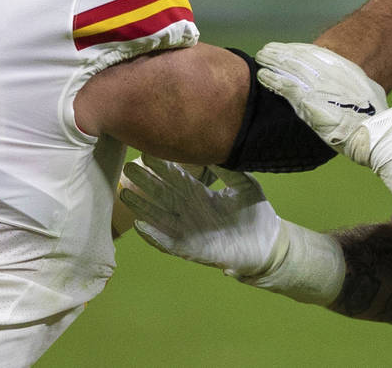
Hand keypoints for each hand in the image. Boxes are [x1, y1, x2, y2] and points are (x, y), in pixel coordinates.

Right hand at [120, 155, 281, 275]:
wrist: (268, 244)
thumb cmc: (256, 212)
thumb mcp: (243, 183)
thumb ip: (228, 167)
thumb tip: (215, 142)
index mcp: (200, 193)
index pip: (176, 176)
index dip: (162, 165)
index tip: (148, 150)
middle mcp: (189, 210)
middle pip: (161, 193)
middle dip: (144, 181)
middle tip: (127, 166)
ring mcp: (188, 230)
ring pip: (158, 216)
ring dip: (141, 206)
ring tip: (123, 192)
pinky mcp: (190, 250)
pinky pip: (166, 242)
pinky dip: (152, 235)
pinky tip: (139, 224)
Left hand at [255, 42, 391, 207]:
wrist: (373, 133)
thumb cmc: (374, 117)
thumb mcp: (367, 89)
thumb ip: (352, 82)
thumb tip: (349, 83)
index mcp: (342, 67)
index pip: (313, 53)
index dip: (296, 49)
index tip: (285, 48)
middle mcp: (328, 71)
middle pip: (297, 57)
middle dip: (280, 53)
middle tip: (266, 50)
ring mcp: (317, 84)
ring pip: (288, 67)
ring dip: (272, 62)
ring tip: (260, 58)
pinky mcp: (308, 100)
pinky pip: (284, 86)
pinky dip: (272, 80)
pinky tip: (262, 76)